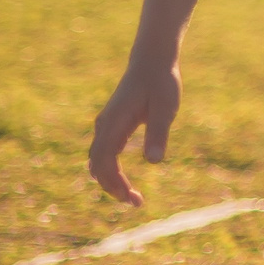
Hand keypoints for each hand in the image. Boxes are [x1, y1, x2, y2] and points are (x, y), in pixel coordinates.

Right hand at [88, 57, 181, 207]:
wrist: (152, 61)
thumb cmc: (161, 82)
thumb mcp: (165, 108)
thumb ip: (158, 133)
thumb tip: (154, 162)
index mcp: (114, 122)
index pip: (106, 161)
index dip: (115, 183)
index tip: (131, 198)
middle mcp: (105, 126)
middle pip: (98, 165)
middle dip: (113, 187)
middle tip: (135, 203)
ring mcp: (106, 126)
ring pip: (99, 161)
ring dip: (111, 180)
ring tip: (132, 196)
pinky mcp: (113, 125)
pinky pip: (105, 153)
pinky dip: (111, 170)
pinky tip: (122, 181)